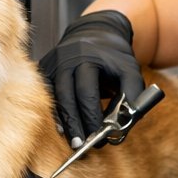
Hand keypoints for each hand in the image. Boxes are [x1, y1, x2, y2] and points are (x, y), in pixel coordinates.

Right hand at [38, 10, 146, 144]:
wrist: (94, 32)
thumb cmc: (114, 56)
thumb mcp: (130, 69)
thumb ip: (133, 94)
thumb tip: (125, 124)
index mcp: (88, 58)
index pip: (87, 91)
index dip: (92, 116)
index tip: (101, 135)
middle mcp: (65, 59)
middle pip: (66, 97)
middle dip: (75, 123)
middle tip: (83, 145)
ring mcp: (52, 64)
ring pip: (53, 98)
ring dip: (64, 122)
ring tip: (74, 141)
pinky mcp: (44, 69)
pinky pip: (46, 95)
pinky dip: (54, 113)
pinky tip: (61, 129)